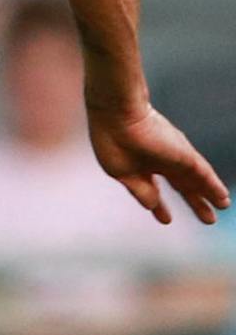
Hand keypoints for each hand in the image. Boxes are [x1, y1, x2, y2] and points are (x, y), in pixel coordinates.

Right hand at [88, 103, 229, 224]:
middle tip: (208, 219)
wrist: (117, 114)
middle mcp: (161, 162)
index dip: (159, 206)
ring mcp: (174, 158)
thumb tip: (152, 204)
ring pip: (196, 181)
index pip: (154, 190)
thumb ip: (140, 191)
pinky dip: (213, 187)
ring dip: (209, 195)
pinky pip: (204, 175)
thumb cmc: (111, 139)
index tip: (166, 219)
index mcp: (141, 166)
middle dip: (194, 203)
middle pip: (182, 186)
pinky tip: (222, 198)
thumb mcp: (122, 173)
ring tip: (222, 206)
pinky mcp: (185, 156)